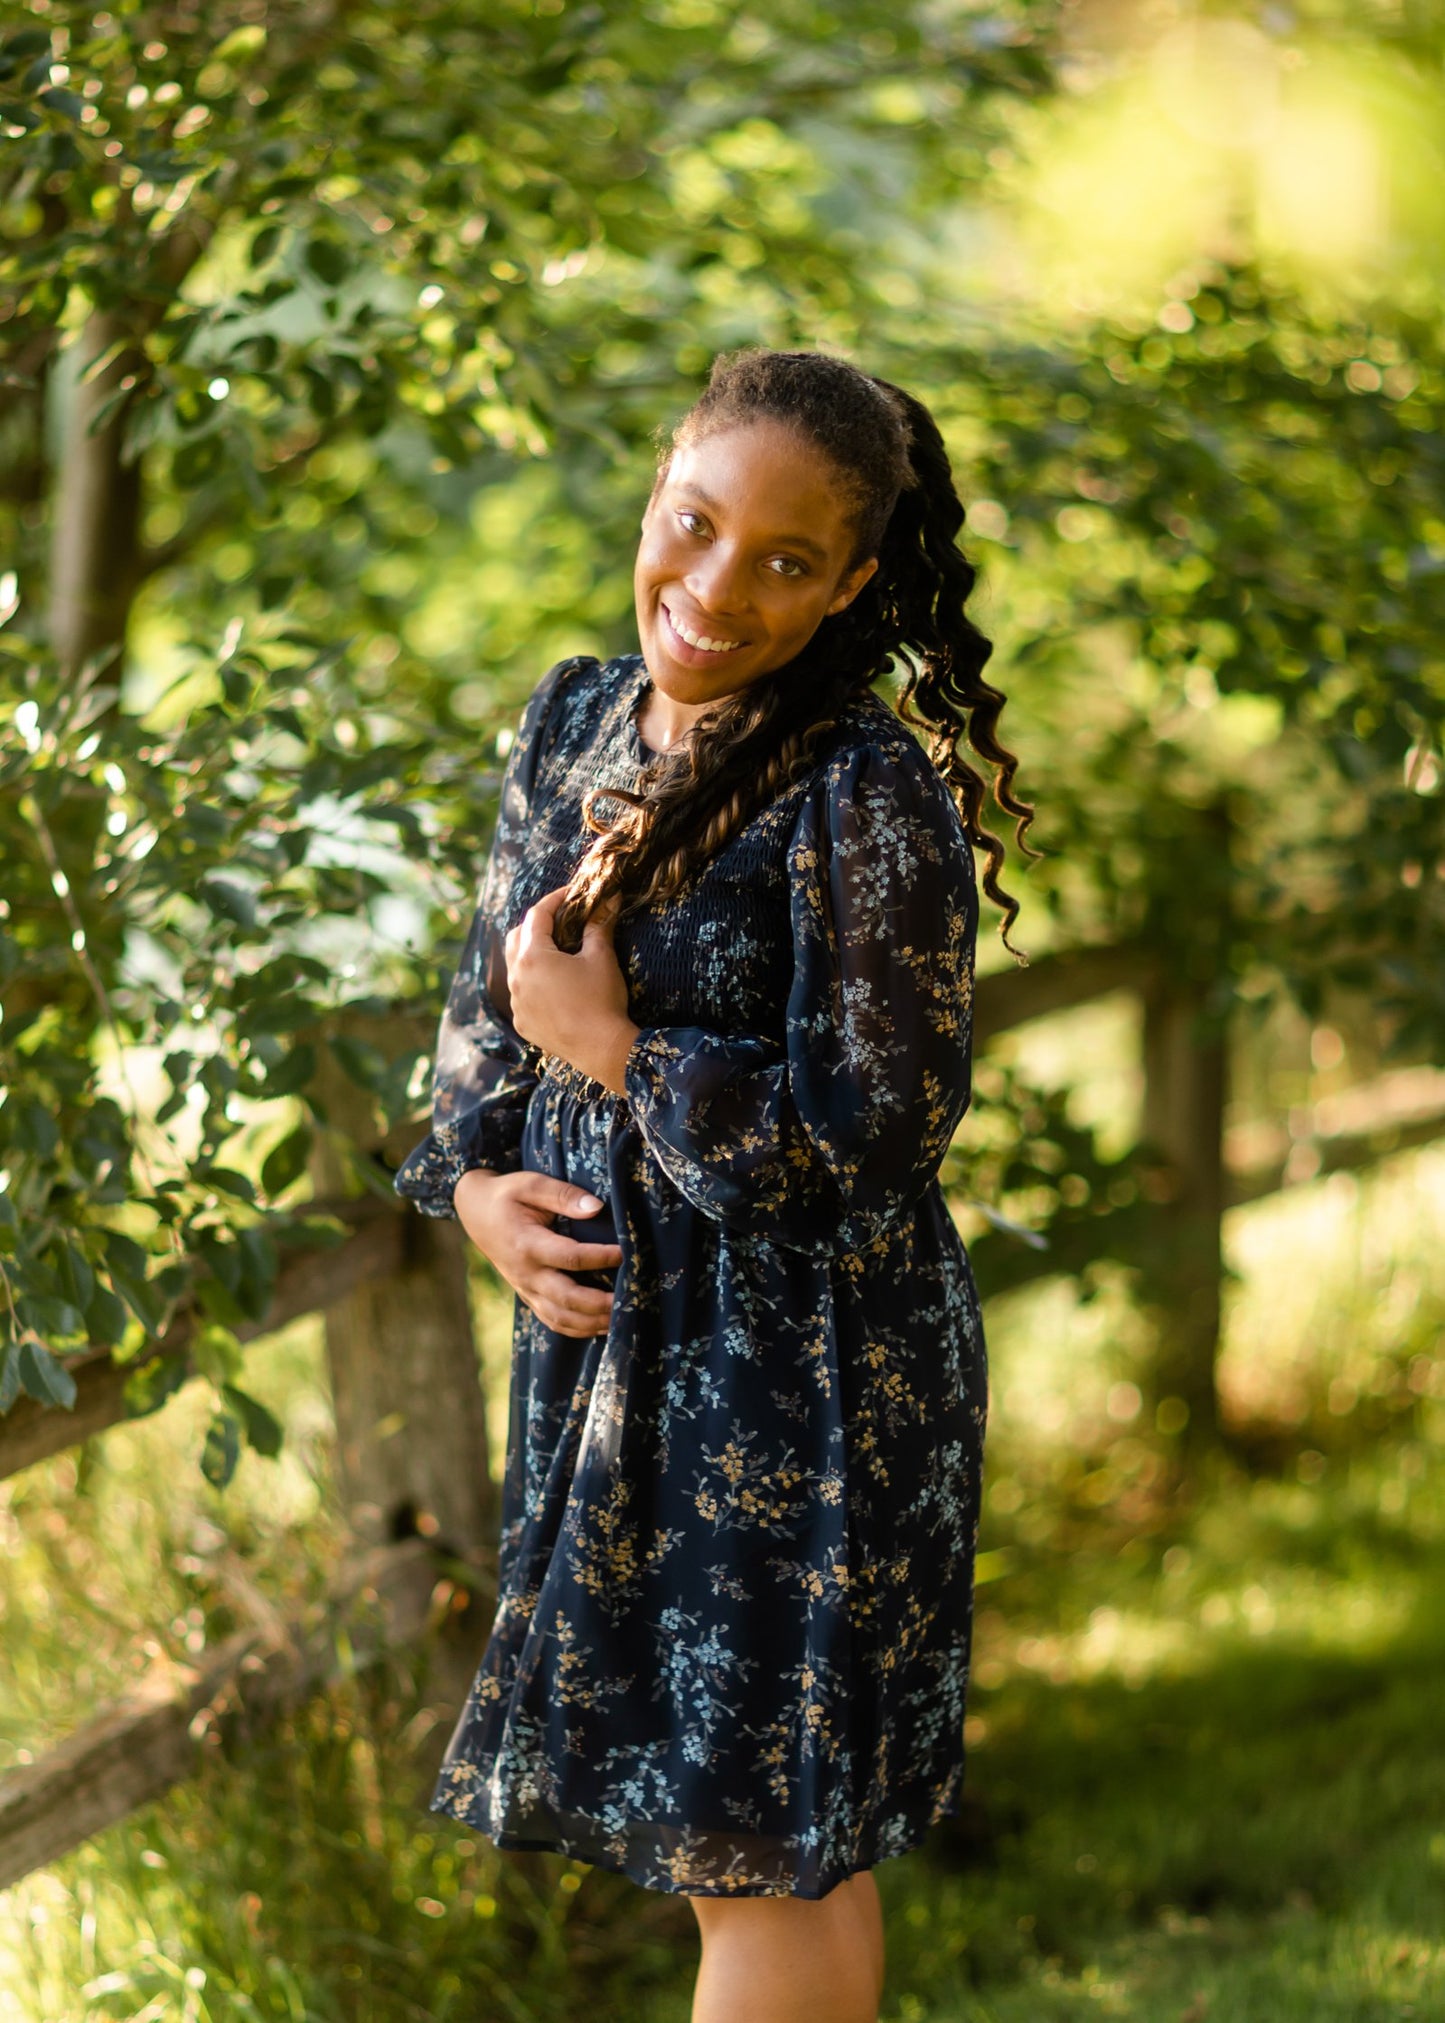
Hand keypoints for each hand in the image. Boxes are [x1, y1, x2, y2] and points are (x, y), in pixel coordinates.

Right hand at [454, 1168, 621, 1338]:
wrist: (477, 1214)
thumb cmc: (507, 1196)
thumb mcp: (531, 1185)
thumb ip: (563, 1195)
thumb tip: (597, 1207)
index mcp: (527, 1244)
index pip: (570, 1258)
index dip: (600, 1258)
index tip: (626, 1252)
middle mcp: (526, 1273)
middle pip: (566, 1298)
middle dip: (600, 1303)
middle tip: (630, 1298)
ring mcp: (526, 1289)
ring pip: (560, 1317)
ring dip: (593, 1322)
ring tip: (623, 1316)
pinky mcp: (528, 1296)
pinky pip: (553, 1321)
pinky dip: (578, 1329)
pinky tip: (602, 1326)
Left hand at [504, 884, 640, 1093]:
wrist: (601, 1048)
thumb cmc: (601, 999)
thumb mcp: (602, 957)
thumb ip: (599, 925)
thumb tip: (608, 899)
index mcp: (533, 956)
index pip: (536, 915)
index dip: (554, 900)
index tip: (571, 893)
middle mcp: (517, 977)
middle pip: (516, 938)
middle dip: (535, 924)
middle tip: (559, 920)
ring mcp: (517, 1002)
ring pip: (515, 967)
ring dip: (530, 954)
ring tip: (554, 952)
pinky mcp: (522, 1022)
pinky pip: (521, 994)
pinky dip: (532, 982)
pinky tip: (553, 986)